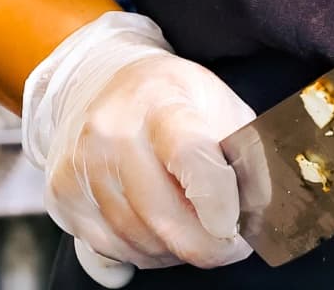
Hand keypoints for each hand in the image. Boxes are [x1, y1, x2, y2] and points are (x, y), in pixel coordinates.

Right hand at [23, 12, 256, 284]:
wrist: (101, 81)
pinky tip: (159, 230)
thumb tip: (270, 212)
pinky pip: (112, 248)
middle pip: (162, 216)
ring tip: (195, 230)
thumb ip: (249, 155)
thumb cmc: (175, 99)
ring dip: (176, 250)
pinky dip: (144, 251)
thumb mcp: (222, 106)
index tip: (238, 230)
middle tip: (231, 245)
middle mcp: (111, 130)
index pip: (189, 157)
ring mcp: (81, 164)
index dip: (218, 203)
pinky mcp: (63, 194)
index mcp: (161, 101)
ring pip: (139, 241)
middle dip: (208, 247)